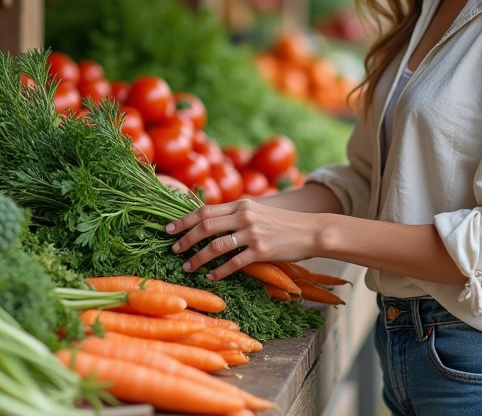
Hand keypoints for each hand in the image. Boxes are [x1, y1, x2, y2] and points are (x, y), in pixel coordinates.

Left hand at [166, 199, 320, 280]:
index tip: (169, 229)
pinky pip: (233, 263)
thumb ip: (237, 214)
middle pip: (205, 225)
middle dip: (185, 238)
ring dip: (198, 258)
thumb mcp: (259, 211)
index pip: (205, 210)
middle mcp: (244, 216)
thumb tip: (212, 222)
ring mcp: (252, 233)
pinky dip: (218, 271)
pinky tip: (210, 276)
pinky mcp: (261, 251)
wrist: (312, 230)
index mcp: (242, 204)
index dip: (184, 220)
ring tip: (187, 266)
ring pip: (216, 246)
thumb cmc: (283, 223)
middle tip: (174, 249)